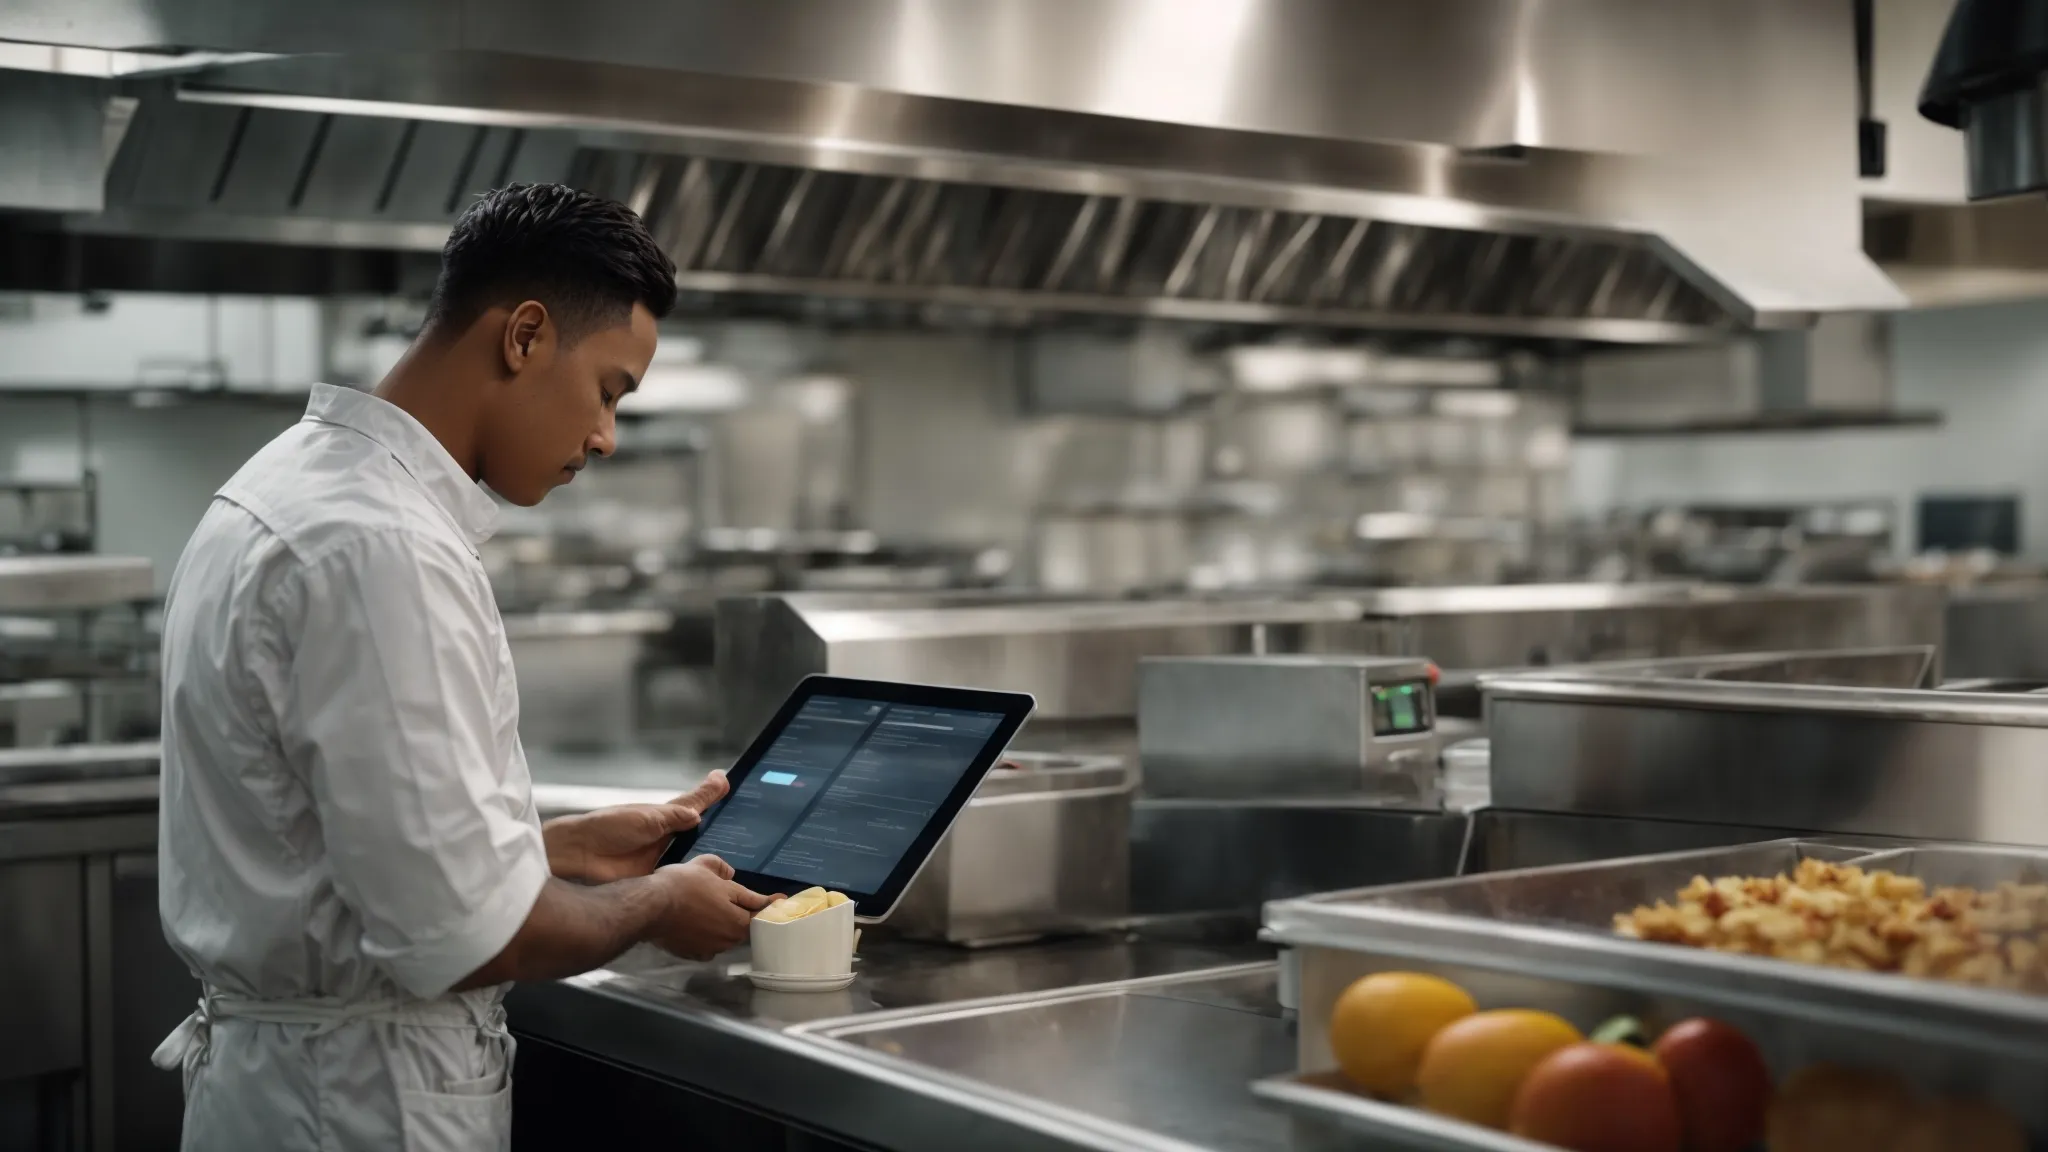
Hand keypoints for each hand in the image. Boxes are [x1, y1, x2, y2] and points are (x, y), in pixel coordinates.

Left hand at [543, 772, 730, 883]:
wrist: (581, 856)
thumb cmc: (608, 828)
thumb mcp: (647, 817)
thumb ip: (675, 815)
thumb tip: (699, 814)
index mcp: (663, 815)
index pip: (695, 802)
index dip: (711, 794)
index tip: (729, 781)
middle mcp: (667, 835)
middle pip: (701, 830)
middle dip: (721, 828)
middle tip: (745, 824)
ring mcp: (664, 857)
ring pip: (695, 855)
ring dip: (712, 855)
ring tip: (741, 854)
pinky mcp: (659, 877)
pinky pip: (683, 876)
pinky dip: (696, 877)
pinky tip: (716, 881)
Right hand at [646, 854, 777, 960]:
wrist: (650, 906)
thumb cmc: (684, 884)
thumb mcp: (708, 867)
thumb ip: (726, 872)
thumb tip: (733, 874)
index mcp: (738, 920)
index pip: (760, 914)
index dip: (769, 905)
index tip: (781, 901)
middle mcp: (728, 939)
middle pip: (740, 926)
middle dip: (738, 914)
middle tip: (728, 899)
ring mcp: (710, 949)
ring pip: (722, 936)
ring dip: (720, 925)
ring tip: (707, 909)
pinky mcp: (692, 954)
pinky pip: (706, 945)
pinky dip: (704, 936)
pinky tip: (694, 924)